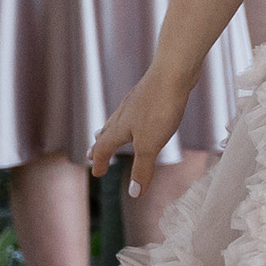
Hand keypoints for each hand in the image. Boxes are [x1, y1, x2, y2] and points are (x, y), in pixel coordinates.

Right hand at [89, 63, 192, 200]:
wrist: (173, 72)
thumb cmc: (159, 108)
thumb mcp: (150, 145)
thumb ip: (142, 169)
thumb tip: (134, 194)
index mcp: (119, 128)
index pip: (103, 148)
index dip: (100, 162)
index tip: (97, 173)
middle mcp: (123, 114)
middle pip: (106, 132)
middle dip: (99, 145)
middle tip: (92, 153)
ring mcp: (135, 102)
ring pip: (118, 120)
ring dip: (112, 131)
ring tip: (110, 134)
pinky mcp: (149, 94)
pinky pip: (134, 110)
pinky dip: (129, 120)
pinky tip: (140, 116)